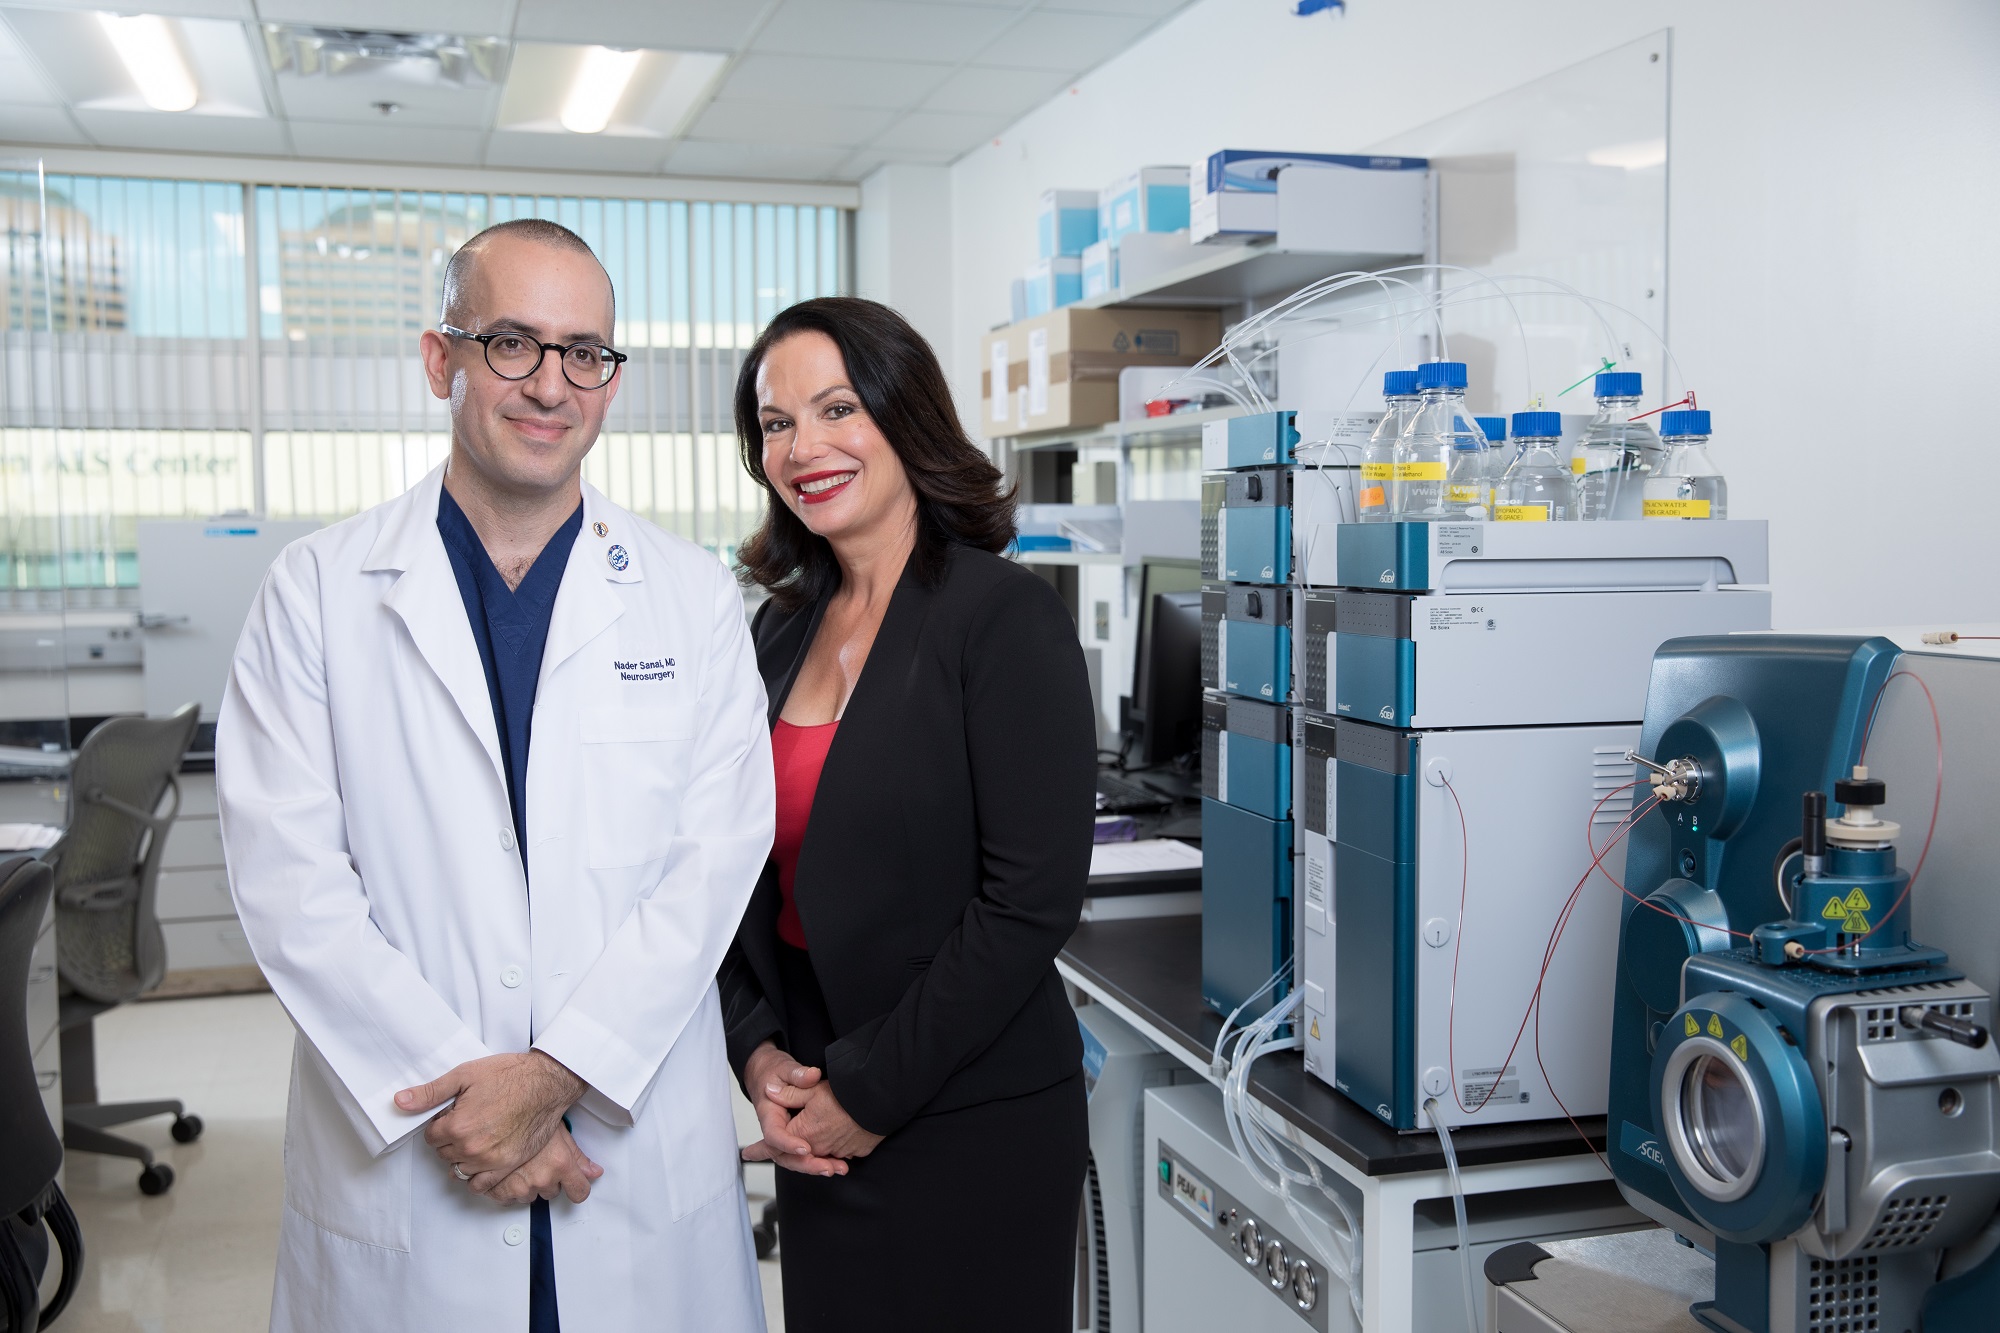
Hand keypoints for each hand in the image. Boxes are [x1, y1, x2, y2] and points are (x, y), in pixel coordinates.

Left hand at [396, 1051, 586, 1192]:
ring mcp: (491, 1160)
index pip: (431, 1136)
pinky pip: (481, 1185)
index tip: (454, 1114)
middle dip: (450, 1139)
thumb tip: (400, 1102)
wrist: (547, 1082)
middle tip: (468, 1121)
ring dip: (462, 1156)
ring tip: (476, 1138)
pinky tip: (481, 1161)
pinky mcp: (508, 1165)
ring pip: (459, 1169)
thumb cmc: (509, 1075)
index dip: (441, 1123)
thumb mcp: (465, 1074)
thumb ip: (430, 1093)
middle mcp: (471, 1148)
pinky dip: (476, 1177)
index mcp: (457, 1126)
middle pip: (444, 1154)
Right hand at [485, 1125, 602, 1206]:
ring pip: (531, 1196)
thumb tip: (593, 1171)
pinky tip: (509, 1171)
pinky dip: (508, 1189)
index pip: (579, 1192)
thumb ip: (578, 1157)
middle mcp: (542, 1178)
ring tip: (522, 1163)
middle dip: (548, 1180)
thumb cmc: (529, 1117)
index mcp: (560, 1164)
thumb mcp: (559, 1132)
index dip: (578, 1188)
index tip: (575, 1186)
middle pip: (552, 1192)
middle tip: (539, 1161)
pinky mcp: (501, 1191)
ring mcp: (521, 1186)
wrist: (498, 1114)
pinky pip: (510, 1199)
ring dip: (528, 1185)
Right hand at [740, 1041, 847, 1177]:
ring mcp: (786, 1136)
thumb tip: (811, 1076)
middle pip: (785, 1155)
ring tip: (838, 1168)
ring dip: (816, 1166)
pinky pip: (805, 1155)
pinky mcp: (796, 1137)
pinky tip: (838, 1164)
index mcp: (769, 1115)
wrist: (767, 1074)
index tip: (805, 1148)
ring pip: (796, 1159)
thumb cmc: (773, 1072)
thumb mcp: (784, 1068)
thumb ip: (798, 1074)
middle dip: (807, 1164)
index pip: (774, 1135)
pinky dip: (820, 1160)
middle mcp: (776, 1129)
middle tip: (827, 1167)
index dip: (788, 1144)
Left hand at [767, 1080, 883, 1161]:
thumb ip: (789, 1092)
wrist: (881, 1098)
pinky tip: (830, 1146)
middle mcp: (820, 1146)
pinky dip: (830, 1152)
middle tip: (770, 1151)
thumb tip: (769, 1090)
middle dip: (787, 1153)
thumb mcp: (812, 1088)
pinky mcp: (856, 1150)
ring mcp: (839, 1150)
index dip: (761, 1149)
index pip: (776, 1144)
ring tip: (799, 1150)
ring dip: (810, 1155)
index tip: (748, 1153)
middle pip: (797, 1156)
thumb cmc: (847, 1093)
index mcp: (805, 1132)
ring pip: (819, 1155)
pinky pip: (838, 1154)